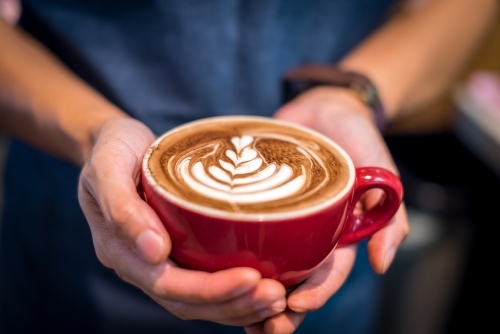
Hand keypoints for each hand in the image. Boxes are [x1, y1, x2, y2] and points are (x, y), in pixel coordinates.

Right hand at [77, 117, 286, 325]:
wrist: (113, 143)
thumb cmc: (112, 148)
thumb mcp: (108, 165)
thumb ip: (123, 208)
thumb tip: (154, 252)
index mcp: (121, 250)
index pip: (167, 285)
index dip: (210, 290)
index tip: (251, 279)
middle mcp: (140, 263)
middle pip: (188, 302)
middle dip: (233, 303)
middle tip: (276, 295)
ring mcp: (157, 260)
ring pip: (198, 300)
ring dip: (238, 305)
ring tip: (278, 297)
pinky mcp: (175, 250)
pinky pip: (203, 280)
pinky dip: (233, 291)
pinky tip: (262, 284)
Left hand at [245, 86, 408, 332]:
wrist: (324, 106)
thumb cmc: (357, 138)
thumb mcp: (383, 174)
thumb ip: (390, 216)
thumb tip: (383, 265)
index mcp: (337, 235)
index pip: (327, 273)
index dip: (314, 293)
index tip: (295, 304)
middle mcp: (307, 234)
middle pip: (294, 280)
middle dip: (280, 309)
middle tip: (263, 328)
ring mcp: (279, 220)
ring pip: (266, 265)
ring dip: (252, 293)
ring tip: (235, 316)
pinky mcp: (253, 202)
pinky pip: (242, 231)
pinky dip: (230, 254)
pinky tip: (212, 271)